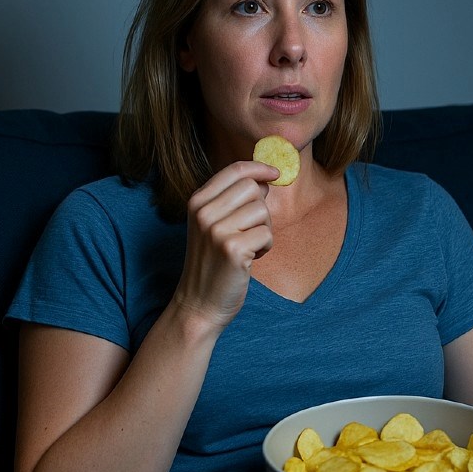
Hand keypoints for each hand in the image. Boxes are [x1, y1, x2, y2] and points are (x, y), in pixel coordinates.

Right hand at [170, 161, 278, 328]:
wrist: (200, 303)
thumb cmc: (213, 262)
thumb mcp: (214, 225)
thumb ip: (234, 200)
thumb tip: (264, 179)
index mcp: (197, 201)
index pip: (235, 170)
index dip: (259, 168)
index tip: (275, 173)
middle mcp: (203, 212)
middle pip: (253, 188)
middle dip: (261, 208)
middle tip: (250, 231)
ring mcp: (216, 230)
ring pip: (262, 211)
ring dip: (263, 230)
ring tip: (247, 247)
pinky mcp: (232, 249)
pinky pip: (266, 234)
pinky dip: (265, 247)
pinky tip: (250, 259)